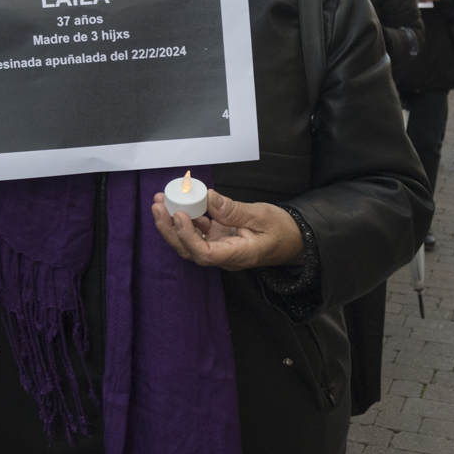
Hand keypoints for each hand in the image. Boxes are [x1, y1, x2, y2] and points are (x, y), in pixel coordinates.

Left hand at [151, 190, 304, 270]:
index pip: (205, 254)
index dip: (188, 236)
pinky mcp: (220, 239)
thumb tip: (209, 197)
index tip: (179, 215)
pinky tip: (181, 204)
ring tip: (162, 202)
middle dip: (170, 229)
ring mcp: (221, 248)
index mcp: (238, 255)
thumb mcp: (262, 216)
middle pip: (190, 250)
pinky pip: (199, 232)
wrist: (294, 239)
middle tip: (159, 206)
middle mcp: (225, 256)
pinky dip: (187, 219)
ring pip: (190, 242)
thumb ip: (234, 210)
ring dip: (174, 223)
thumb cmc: (283, 231)